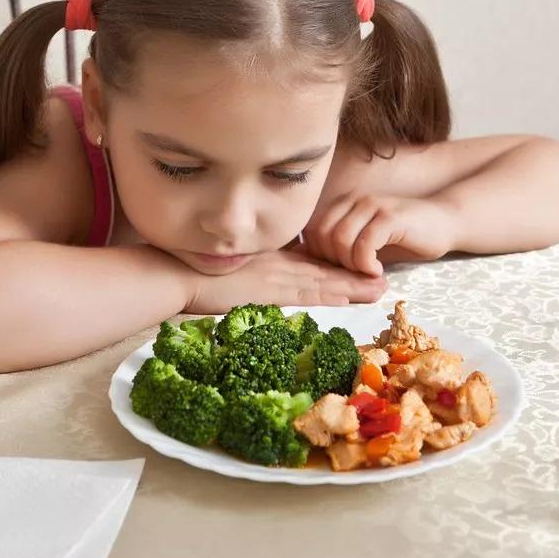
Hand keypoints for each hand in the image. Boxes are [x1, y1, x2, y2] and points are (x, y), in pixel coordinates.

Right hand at [184, 249, 387, 314]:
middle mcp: (277, 263)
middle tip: (384, 281)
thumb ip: (247, 273)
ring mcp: (273, 275)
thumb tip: (254, 283)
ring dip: (352, 287)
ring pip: (322, 281)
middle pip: (324, 271)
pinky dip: (330, 294)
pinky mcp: (267, 289)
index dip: (337, 270)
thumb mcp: (228, 268)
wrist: (174, 272)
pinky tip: (348, 298)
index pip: (310, 265)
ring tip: (379, 290)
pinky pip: (306, 292)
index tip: (360, 274)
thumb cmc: (191, 271)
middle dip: (354, 277)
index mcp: (268, 259)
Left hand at [295, 194, 453, 275]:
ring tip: (366, 273)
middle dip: (333, 262)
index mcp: (344, 205)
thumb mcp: (366, 243)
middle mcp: (354, 201)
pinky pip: (364, 243)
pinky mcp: (390, 217)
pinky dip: (367, 264)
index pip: (313, 230)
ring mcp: (372, 206)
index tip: (340, 269)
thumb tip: (309, 260)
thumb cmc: (404, 236)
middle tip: (353, 273)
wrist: (445, 223)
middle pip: (321, 234)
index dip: (320, 256)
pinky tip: (378, 271)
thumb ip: (341, 248)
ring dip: (350, 264)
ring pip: (340, 239)